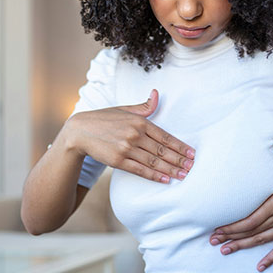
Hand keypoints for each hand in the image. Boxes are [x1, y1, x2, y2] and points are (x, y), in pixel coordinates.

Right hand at [61, 89, 195, 183]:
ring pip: (154, 162)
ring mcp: (127, 148)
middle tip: (192, 167)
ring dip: (171, 169)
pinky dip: (154, 176)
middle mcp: (135, 135)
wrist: (79, 131)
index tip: (192, 154)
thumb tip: (157, 94)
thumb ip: (144, 107)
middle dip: (179, 160)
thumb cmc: (104, 119)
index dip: (180, 146)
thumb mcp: (124, 109)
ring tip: (183, 175)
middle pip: (162, 151)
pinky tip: (166, 179)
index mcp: (140, 121)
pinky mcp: (118, 161)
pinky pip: (140, 170)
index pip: (165, 136)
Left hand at [209, 137, 272, 272]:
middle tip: (213, 241)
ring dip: (242, 246)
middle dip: (230, 236)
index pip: (248, 220)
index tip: (217, 229)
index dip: (231, 226)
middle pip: (249, 231)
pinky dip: (269, 258)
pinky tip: (260, 267)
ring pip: (259, 240)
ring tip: (226, 251)